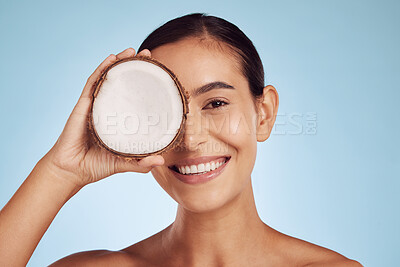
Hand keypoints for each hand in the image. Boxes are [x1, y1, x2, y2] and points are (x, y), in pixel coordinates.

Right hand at [41, 48, 163, 186]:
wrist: (71, 171)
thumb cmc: (96, 166)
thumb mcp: (123, 163)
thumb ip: (141, 163)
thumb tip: (161, 161)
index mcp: (117, 119)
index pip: (132, 96)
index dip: (144, 83)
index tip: (158, 73)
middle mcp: (106, 108)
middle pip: (121, 82)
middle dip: (133, 66)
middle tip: (148, 55)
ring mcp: (94, 105)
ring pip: (107, 78)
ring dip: (119, 62)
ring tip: (132, 50)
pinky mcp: (83, 105)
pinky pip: (92, 83)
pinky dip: (102, 69)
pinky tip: (112, 58)